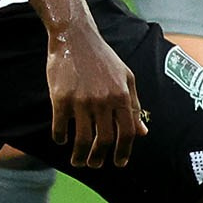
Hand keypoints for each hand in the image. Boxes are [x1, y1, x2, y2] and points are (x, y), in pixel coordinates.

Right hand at [47, 20, 145, 167]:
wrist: (75, 37)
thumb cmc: (103, 59)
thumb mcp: (126, 78)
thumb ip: (134, 105)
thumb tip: (143, 133)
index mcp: (122, 95)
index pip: (127, 132)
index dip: (124, 151)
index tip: (119, 163)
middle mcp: (104, 100)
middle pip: (105, 140)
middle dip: (99, 158)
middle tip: (95, 164)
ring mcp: (81, 100)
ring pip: (82, 139)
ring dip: (80, 156)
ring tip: (78, 161)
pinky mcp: (60, 98)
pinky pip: (60, 127)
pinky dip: (60, 138)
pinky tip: (62, 140)